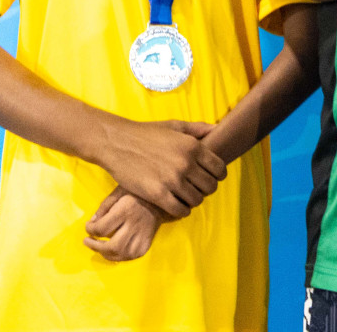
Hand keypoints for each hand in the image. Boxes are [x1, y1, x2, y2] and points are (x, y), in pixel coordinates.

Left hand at [84, 186, 164, 261]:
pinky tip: (115, 250)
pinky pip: (133, 255)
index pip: (102, 228)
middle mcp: (134, 225)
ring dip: (107, 254)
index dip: (90, 229)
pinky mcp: (148, 241)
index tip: (88, 226)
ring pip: (122, 254)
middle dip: (95, 247)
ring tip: (100, 248)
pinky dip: (121, 256)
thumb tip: (92, 222)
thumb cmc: (137, 192)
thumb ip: (104, 207)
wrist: (163, 197)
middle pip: (112, 246)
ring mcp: (143, 235)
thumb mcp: (118, 192)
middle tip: (88, 241)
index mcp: (125, 210)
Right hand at [93, 118, 225, 218]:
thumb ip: (198, 128)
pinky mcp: (157, 194)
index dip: (217, 176)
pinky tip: (175, 205)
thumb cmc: (146, 133)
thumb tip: (217, 129)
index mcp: (193, 147)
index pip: (219, 169)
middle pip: (210, 187)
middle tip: (195, 189)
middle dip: (205, 189)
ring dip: (193, 201)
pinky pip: (180, 210)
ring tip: (184, 197)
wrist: (117, 143)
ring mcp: (172, 179)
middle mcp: (186, 163)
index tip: (209, 178)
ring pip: (197, 200)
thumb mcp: (175, 126)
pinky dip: (181, 211)